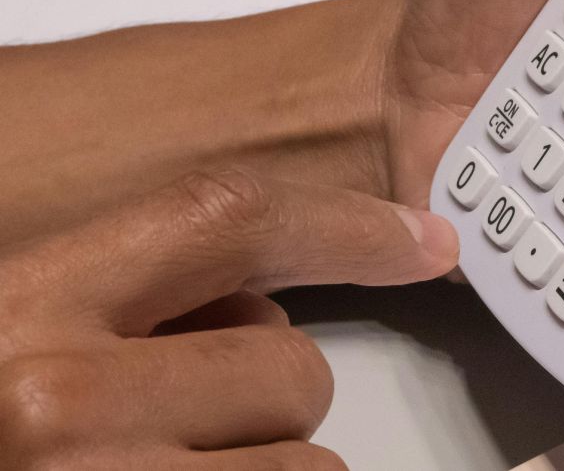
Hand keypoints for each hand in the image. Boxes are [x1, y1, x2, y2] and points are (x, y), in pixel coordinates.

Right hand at [0, 173, 456, 469]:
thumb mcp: (11, 324)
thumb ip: (120, 297)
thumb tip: (268, 301)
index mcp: (19, 308)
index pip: (228, 219)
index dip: (345, 222)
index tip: (421, 238)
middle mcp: (54, 406)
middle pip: (292, 367)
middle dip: (266, 395)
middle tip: (176, 421)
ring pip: (304, 469)